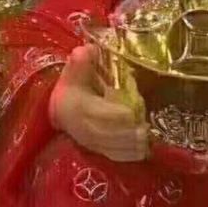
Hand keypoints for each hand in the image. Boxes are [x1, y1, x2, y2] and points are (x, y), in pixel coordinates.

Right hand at [49, 44, 148, 161]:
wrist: (60, 108)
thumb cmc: (74, 85)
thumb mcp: (74, 70)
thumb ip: (81, 61)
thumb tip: (86, 50)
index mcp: (77, 106)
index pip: (97, 113)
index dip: (115, 115)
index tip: (133, 112)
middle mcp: (81, 127)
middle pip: (105, 135)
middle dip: (126, 134)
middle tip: (145, 130)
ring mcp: (89, 141)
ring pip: (109, 148)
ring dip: (129, 146)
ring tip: (147, 139)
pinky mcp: (96, 150)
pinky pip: (111, 156)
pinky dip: (127, 155)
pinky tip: (142, 151)